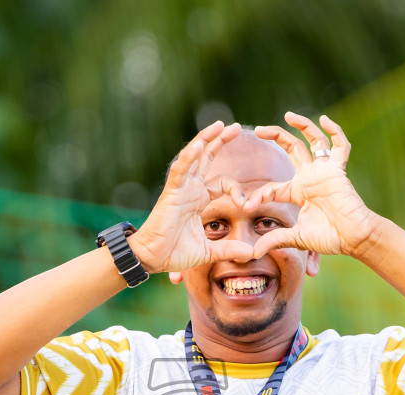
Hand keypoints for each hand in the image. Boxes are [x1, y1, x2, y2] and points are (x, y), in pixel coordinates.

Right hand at [128, 122, 255, 272]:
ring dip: (205, 139)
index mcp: (199, 199)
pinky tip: (199, 145)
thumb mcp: (209, 251)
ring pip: (193, 156)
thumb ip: (229, 249)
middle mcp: (190, 189)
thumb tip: (251, 252)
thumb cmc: (174, 253)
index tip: (244, 205)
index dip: (236, 189)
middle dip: (220, 141)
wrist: (152, 259)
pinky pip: (180, 170)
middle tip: (236, 127)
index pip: (222, 182)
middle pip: (207, 158)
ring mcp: (180, 188)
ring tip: (219, 125)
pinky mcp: (171, 192)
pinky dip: (189, 157)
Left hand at [247, 113, 381, 259]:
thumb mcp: (297, 238)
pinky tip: (325, 120)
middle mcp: (310, 177)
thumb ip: (276, 240)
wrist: (353, 239)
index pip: (274, 186)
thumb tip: (254, 253)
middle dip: (276, 136)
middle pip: (292, 148)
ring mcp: (325, 171)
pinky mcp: (338, 170)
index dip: (260, 195)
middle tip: (258, 130)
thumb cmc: (329, 238)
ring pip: (314, 140)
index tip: (247, 205)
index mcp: (298, 191)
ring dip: (302, 125)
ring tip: (288, 115)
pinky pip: (340, 146)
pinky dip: (335, 132)